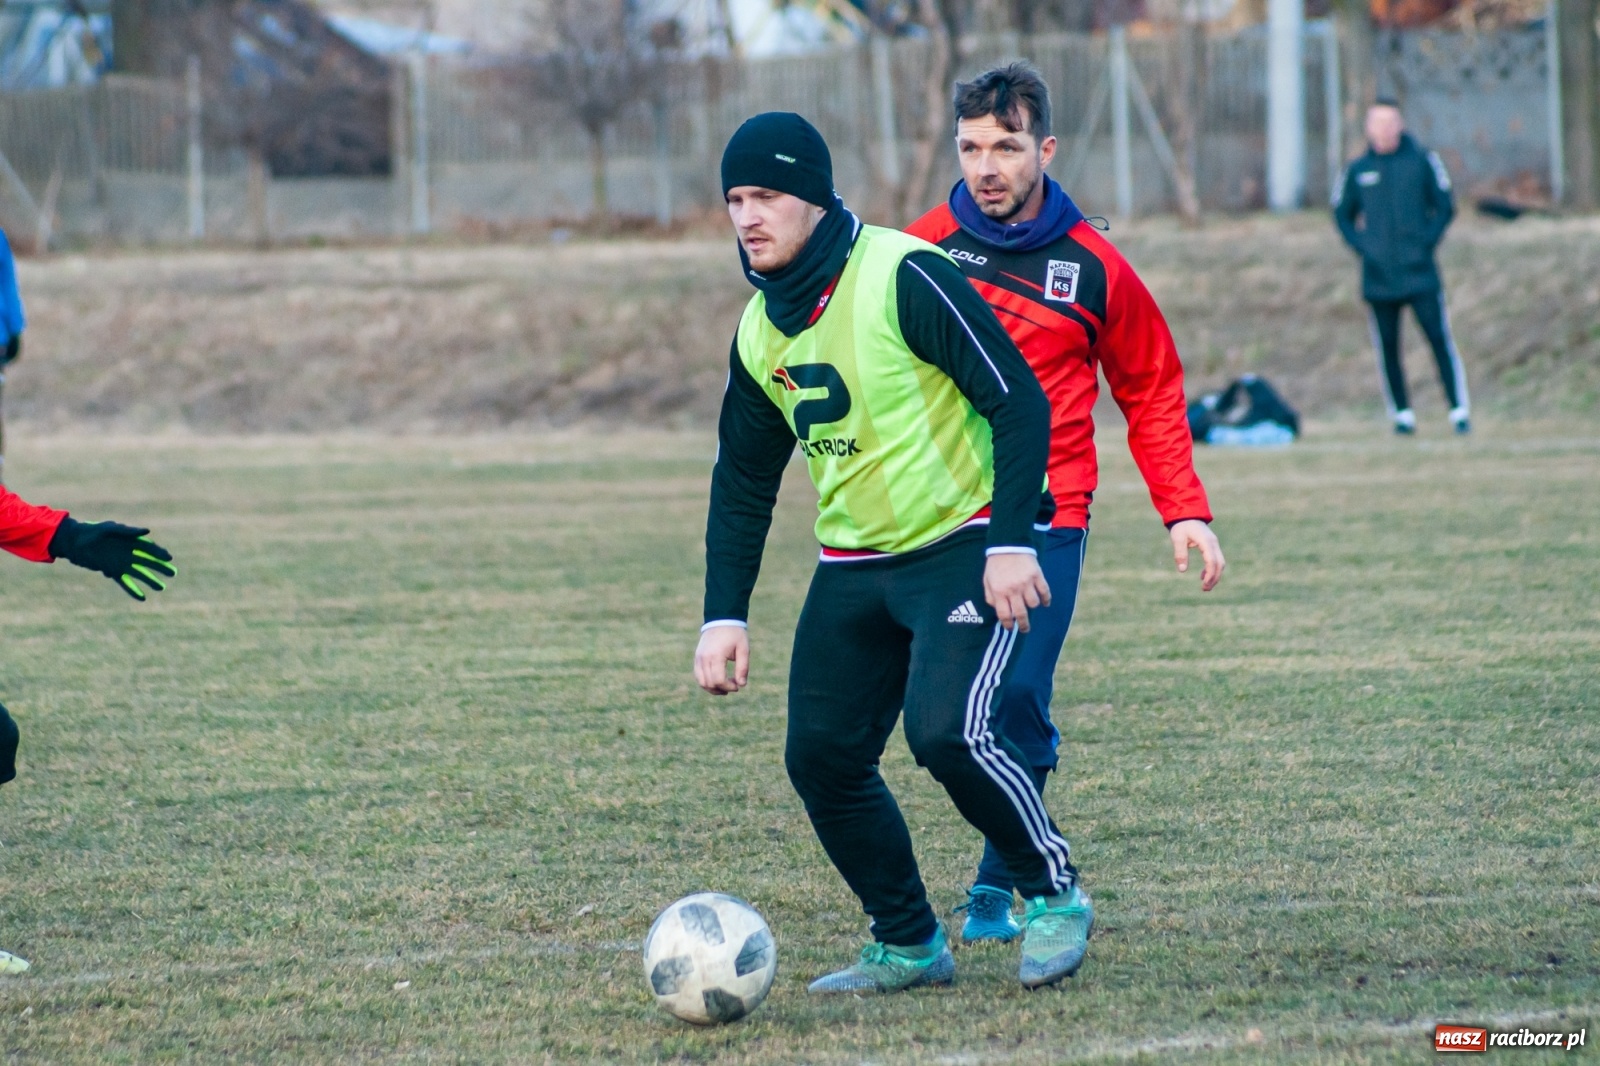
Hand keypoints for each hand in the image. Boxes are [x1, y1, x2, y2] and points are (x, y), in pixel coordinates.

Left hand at [48, 518, 176, 600]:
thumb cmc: (90, 532)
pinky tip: (142, 598)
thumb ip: (127, 531)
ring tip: (162, 588)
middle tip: (173, 573)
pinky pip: (125, 582)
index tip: (169, 558)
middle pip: (147, 561)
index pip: (149, 547)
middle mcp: (127, 552)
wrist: (71, 542)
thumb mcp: (108, 529)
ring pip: (139, 573)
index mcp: (129, 540)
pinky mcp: (111, 571)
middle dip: (160, 567)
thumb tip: (148, 532)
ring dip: (150, 580)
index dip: (159, 553)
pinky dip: (133, 590)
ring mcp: (120, 563)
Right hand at [694, 624, 749, 695]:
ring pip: (701, 682)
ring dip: (713, 688)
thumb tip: (741, 685)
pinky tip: (717, 681)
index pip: (719, 680)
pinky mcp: (697, 657)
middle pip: (709, 683)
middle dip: (722, 689)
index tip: (738, 686)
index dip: (729, 687)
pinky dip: (707, 682)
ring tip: (725, 687)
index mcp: (716, 655)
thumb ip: (743, 668)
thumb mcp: (743, 649)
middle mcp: (704, 658)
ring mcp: (698, 658)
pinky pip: (698, 676)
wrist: (721, 619)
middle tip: (734, 686)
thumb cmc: (735, 634)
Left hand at [983, 552, 1050, 632]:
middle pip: (1021, 614)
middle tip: (1025, 629)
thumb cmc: (996, 564)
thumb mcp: (987, 581)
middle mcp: (1013, 590)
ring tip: (1030, 606)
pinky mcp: (1037, 576)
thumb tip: (997, 610)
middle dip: (1023, 625)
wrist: (1008, 544)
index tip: (1010, 628)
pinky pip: (1045, 592)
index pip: (1004, 614)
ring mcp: (1026, 583)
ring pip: (1033, 604)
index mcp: (999, 591)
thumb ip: (990, 597)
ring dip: (1032, 607)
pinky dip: (1046, 599)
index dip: (1008, 624)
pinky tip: (1045, 603)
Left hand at [1169, 519, 1224, 590]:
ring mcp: (1214, 544)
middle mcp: (1213, 543)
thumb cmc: (1182, 526)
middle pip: (1219, 563)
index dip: (1210, 574)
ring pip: (1220, 562)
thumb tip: (1182, 570)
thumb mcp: (1177, 538)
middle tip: (1205, 589)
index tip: (1204, 584)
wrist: (1187, 514)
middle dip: (1214, 578)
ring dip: (1215, 575)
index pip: (1212, 560)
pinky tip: (1203, 576)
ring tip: (1205, 586)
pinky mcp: (1212, 546)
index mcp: (1206, 541)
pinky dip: (1212, 569)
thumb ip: (1180, 553)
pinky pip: (1216, 559)